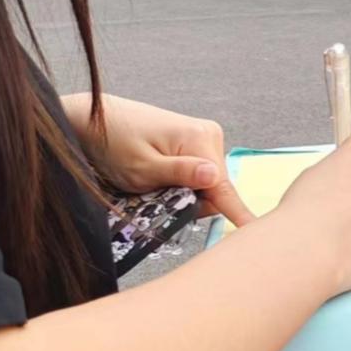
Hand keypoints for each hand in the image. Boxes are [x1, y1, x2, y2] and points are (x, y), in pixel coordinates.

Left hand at [63, 95, 251, 227]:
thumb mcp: (143, 166)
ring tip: (156, 184)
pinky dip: (184, 184)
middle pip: (216, 189)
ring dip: (186, 193)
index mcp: (200, 138)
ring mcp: (202, 138)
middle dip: (193, 202)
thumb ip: (179, 174)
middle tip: (159, 197)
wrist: (95, 120)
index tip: (255, 230)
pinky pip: (199, 175)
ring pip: (208, 184)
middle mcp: (208, 135)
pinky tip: (163, 179)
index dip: (237, 213)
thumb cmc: (113, 142)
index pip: (224, 187)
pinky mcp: (194, 143)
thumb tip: (215, 178)